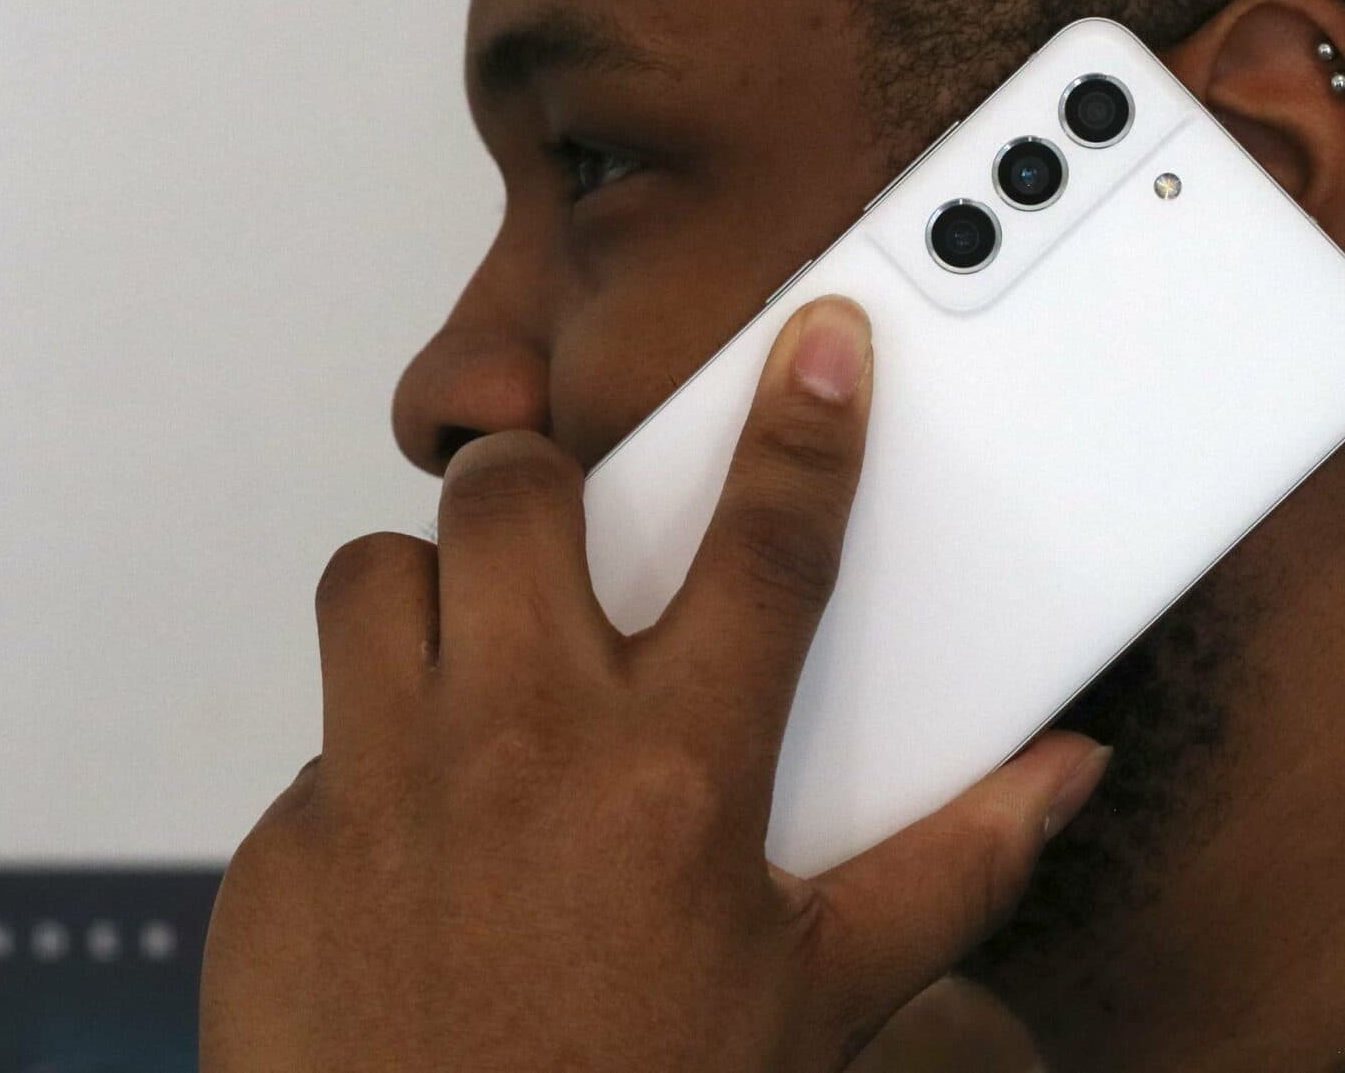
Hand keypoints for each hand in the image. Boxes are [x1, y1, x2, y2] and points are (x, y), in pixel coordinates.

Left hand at [200, 296, 1110, 1072]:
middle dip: (543, 495)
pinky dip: (366, 759)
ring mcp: (385, 786)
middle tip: (574, 559)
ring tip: (474, 668)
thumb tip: (1060, 777)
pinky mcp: (284, 845)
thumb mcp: (821, 1001)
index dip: (806, 427)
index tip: (821, 343)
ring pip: (374, 574)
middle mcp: (524, 747)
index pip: (767, 546)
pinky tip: (418, 840)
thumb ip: (951, 869)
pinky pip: (315, 737)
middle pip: (514, 495)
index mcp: (679, 774)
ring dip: (426, 598)